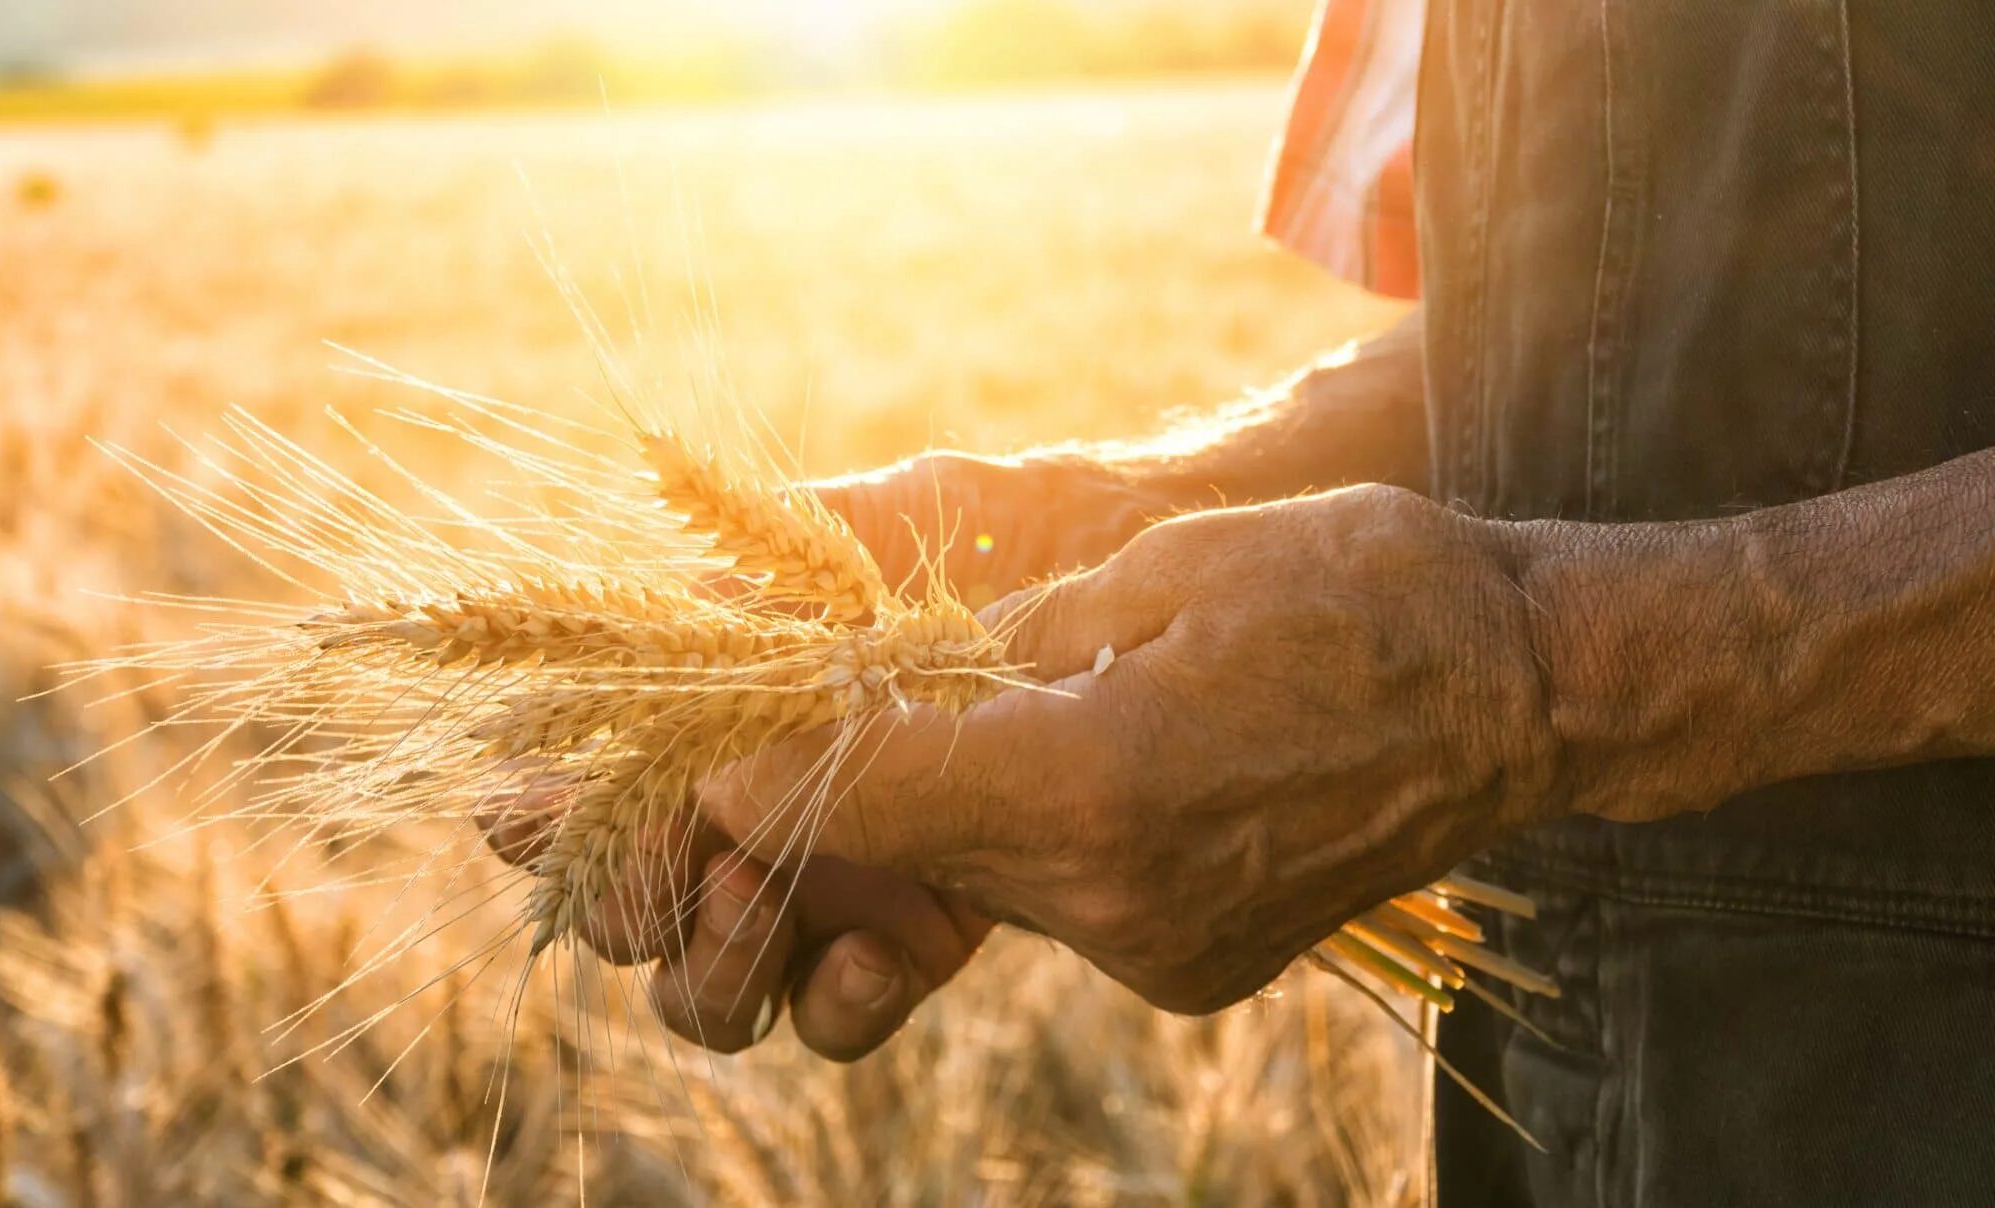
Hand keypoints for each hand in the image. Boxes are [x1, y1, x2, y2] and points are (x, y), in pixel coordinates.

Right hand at [485, 450, 1168, 1057]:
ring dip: (710, 964)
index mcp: (717, 719)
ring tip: (762, 897)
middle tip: (673, 858)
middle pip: (630, 912)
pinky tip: (879, 956)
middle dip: (625, 902)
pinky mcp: (918, 928)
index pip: (585, 792)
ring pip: (712, 985)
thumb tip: (632, 627)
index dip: (536, 816)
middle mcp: (754, 812)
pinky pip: (837, 1012)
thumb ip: (744, 581)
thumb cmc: (989, 525)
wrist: (1132, 563)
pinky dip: (835, 1003)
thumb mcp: (854, 530)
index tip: (531, 806)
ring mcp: (832, 877)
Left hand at [700, 485, 1563, 1013]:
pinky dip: (1038, 839)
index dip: (768, 768)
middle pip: (914, 848)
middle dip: (850, 787)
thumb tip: (889, 675)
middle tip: (804, 719)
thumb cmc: (1355, 588)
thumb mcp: (1160, 571)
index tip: (708, 748)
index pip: (869, 793)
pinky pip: (1063, 901)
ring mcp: (1157, 949)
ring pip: (984, 880)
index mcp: (1094, 779)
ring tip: (960, 719)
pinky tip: (1076, 762)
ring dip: (949, 809)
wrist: (1524, 694)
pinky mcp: (1190, 967)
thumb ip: (1006, 643)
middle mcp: (1114, 895)